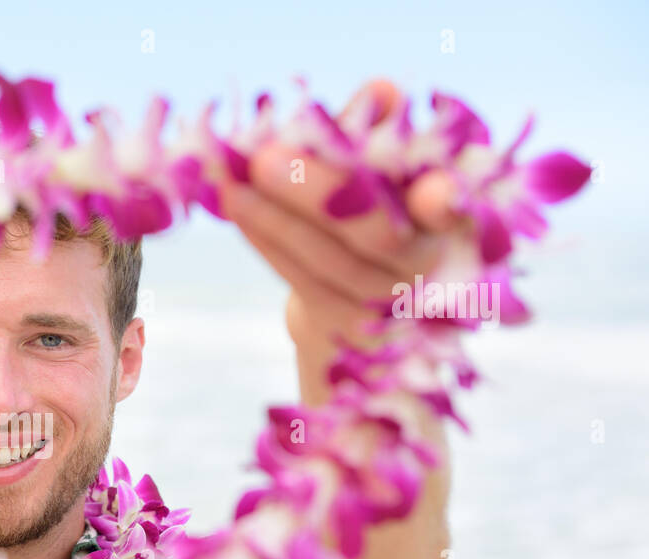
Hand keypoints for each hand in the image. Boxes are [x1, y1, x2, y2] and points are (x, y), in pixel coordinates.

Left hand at [219, 79, 467, 357]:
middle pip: (379, 234)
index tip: (433, 190)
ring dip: (273, 216)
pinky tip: (234, 204)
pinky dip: (265, 238)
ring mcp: (389, 308)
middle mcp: (433, 269)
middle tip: (265, 158)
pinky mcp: (345, 330)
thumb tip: (381, 93)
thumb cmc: (391, 214)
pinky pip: (301, 279)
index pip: (461, 211)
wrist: (373, 308)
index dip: (448, 204)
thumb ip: (390, 131)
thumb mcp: (399, 169)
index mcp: (463, 220)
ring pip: (330, 260)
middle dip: (319, 194)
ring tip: (229, 178)